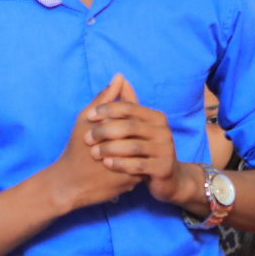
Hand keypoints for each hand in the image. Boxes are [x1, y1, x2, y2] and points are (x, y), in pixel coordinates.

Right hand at [45, 75, 140, 212]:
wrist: (68, 183)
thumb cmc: (76, 148)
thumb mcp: (85, 119)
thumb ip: (104, 98)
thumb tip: (120, 77)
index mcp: (111, 127)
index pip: (133, 114)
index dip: (130, 117)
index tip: (120, 125)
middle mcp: (122, 146)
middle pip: (141, 133)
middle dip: (137, 135)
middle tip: (127, 139)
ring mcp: (128, 165)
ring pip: (146, 151)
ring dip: (142, 149)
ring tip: (130, 150)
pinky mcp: (129, 182)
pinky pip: (143, 169)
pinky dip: (139, 165)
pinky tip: (130, 164)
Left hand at [84, 77, 199, 208]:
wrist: (167, 178)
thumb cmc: (146, 148)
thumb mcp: (137, 126)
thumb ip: (127, 103)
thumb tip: (118, 77)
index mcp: (156, 117)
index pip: (128, 107)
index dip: (107, 109)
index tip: (88, 116)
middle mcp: (163, 131)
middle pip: (129, 126)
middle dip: (105, 131)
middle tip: (87, 138)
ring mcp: (165, 150)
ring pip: (133, 146)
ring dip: (110, 149)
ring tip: (94, 153)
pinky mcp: (163, 168)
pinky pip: (138, 165)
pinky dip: (120, 164)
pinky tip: (107, 164)